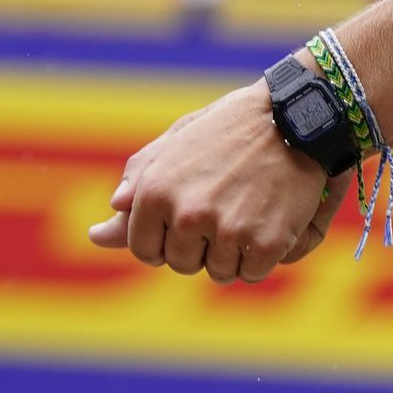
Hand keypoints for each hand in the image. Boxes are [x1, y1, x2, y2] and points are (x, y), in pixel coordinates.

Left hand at [87, 79, 342, 279]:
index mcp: (155, 192)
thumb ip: (136, 189)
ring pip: (219, 273)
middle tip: (226, 208)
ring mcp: (227, 232)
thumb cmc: (231, 130)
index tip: (189, 219)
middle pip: (182, 265)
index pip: (144, 250)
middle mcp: (186, 215)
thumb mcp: (176, 145)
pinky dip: (261, 257)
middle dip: (201, 247)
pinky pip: (251, 274)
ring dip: (233, 254)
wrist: (294, 118)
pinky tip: (269, 222)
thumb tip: (98, 236)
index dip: (167, 240)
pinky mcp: (265, 244)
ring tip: (249, 212)